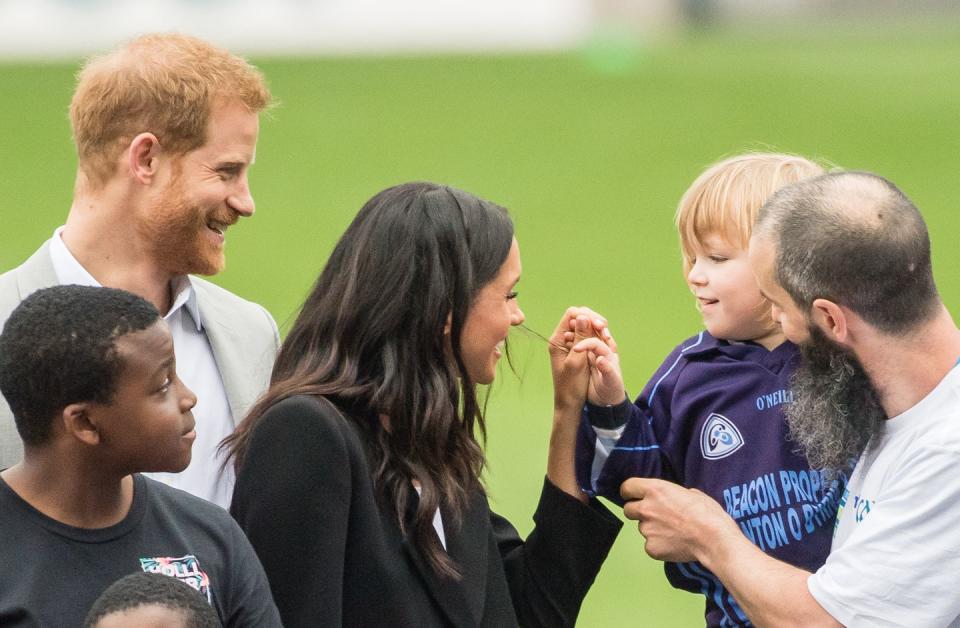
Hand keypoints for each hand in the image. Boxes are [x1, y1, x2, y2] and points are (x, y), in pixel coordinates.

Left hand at [549, 307, 607, 412]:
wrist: (569, 403)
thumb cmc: (572, 387)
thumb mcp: (577, 361)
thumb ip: (580, 338)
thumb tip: (583, 316)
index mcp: (557, 340)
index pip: (571, 314)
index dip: (587, 315)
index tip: (600, 324)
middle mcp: (561, 339)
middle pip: (578, 317)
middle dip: (592, 319)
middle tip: (604, 327)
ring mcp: (568, 344)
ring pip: (583, 326)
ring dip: (595, 327)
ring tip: (605, 333)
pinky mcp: (576, 350)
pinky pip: (585, 335)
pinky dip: (595, 335)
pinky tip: (603, 339)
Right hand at [572, 331, 624, 406]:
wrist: (608, 401)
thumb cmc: (610, 391)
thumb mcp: (610, 383)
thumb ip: (607, 370)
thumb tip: (601, 358)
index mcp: (609, 354)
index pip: (596, 342)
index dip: (586, 343)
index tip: (575, 349)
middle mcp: (602, 349)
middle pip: (592, 331)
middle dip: (581, 328)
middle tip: (568, 332)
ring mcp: (594, 352)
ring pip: (584, 335)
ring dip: (575, 332)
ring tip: (565, 334)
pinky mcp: (588, 356)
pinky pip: (580, 343)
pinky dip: (572, 340)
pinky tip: (565, 340)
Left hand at [620, 477, 736, 562]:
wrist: (714, 539)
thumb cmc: (708, 513)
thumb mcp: (692, 493)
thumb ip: (675, 494)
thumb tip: (675, 498)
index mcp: (654, 490)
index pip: (627, 487)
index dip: (629, 492)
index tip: (633, 496)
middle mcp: (646, 508)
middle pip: (628, 510)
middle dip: (638, 512)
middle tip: (655, 516)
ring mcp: (646, 530)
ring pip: (642, 528)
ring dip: (652, 529)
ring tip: (673, 532)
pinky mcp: (651, 548)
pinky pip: (650, 545)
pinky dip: (659, 545)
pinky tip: (675, 545)